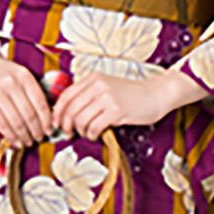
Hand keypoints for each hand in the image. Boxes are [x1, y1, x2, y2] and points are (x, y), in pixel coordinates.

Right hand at [0, 34, 53, 147]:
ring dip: (23, 135)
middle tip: (39, 139)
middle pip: (29, 114)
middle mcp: (12, 83)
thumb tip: (45, 118)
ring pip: (15, 121)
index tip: (49, 131)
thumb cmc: (1, 71)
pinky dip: (9, 134)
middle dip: (36, 130)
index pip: (40, 103)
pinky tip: (14, 140)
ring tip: (28, 142)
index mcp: (25, 76)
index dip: (46, 120)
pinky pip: (0, 122)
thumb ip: (31, 91)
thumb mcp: (19, 74)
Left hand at [51, 68, 182, 139]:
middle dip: (66, 124)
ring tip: (87, 134)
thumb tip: (68, 114)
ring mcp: (107, 97)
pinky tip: (96, 135)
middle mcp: (98, 85)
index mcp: (93, 78)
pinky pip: (94, 126)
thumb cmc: (132, 95)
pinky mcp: (116, 110)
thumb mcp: (108, 87)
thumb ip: (90, 95)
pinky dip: (91, 134)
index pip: (66, 95)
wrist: (156, 94)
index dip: (58, 112)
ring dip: (80, 131)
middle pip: (71, 109)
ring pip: (81, 119)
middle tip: (69, 133)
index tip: (57, 123)